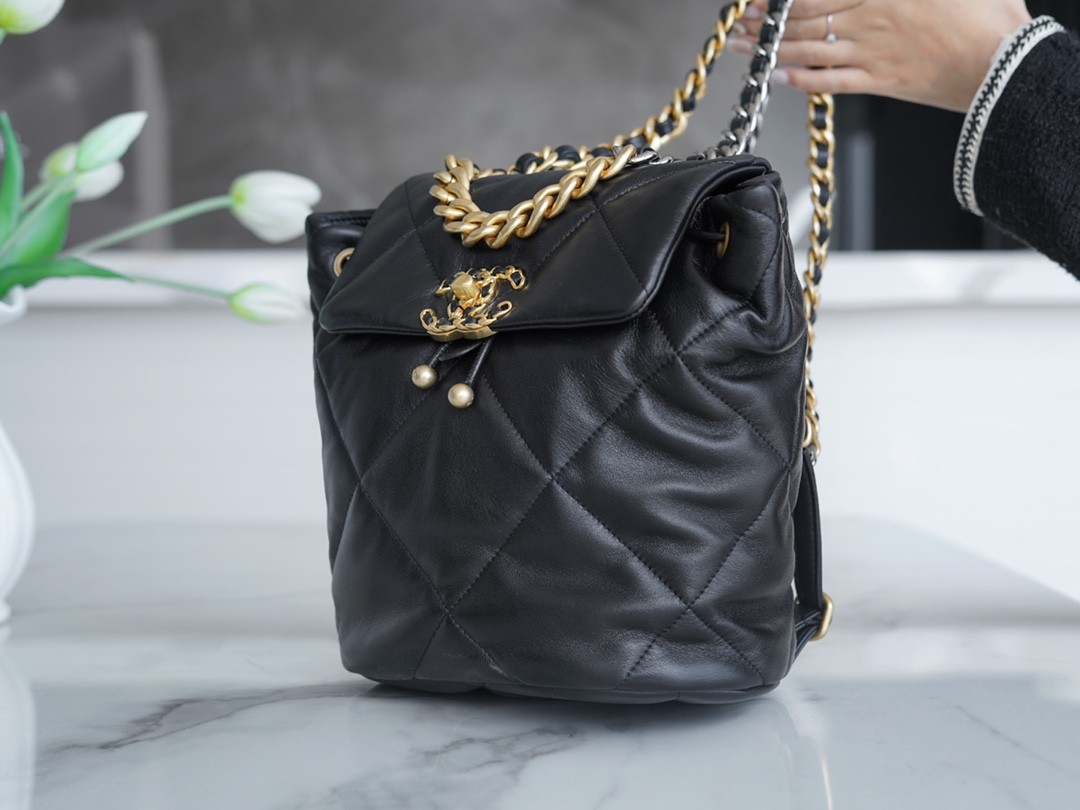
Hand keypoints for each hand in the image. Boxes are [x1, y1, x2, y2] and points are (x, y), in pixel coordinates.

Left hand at [735, 0, 1032, 111]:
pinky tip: (778, 78)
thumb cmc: (983, 16)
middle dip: (765, 23)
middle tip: (738, 24)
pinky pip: (829, 82)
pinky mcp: (878, 82)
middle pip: (804, 20)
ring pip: (808, 50)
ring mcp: (871, 52)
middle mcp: (870, 19)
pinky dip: (800, 80)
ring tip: (743, 48)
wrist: (1002, 62)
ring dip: (770, 50)